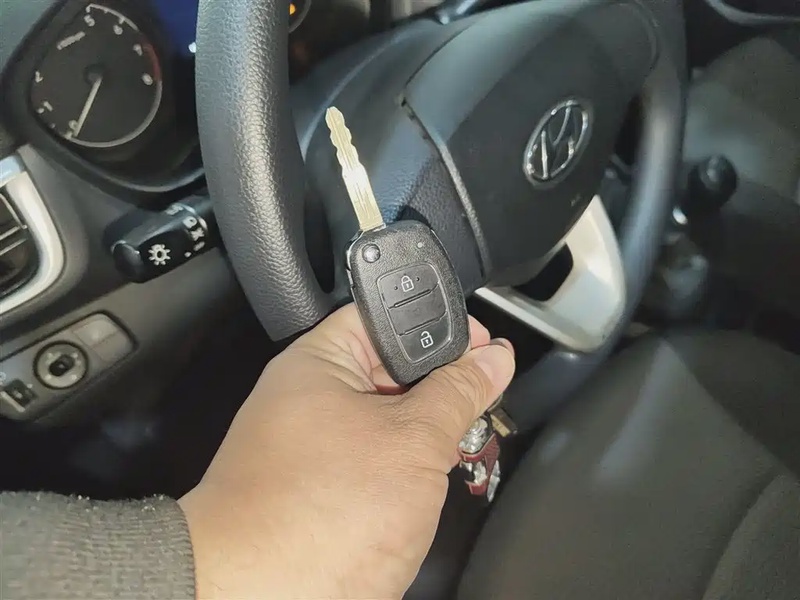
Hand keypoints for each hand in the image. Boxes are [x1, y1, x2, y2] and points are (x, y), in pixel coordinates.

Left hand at [179, 304, 514, 598]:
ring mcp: (318, 446)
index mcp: (318, 363)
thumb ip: (458, 393)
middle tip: (475, 400)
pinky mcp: (328, 489)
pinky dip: (408, 467)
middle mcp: (312, 399)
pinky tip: (428, 483)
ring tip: (452, 448)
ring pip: (388, 419)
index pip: (386, 316)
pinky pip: (378, 460)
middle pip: (391, 369)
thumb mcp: (412, 441)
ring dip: (426, 432)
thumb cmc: (313, 520)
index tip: (481, 343)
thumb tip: (492, 359)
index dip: (438, 323)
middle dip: (438, 384)